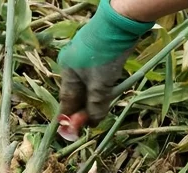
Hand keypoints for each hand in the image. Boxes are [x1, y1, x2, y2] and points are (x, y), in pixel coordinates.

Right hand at [57, 0, 153, 125]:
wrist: (120, 24)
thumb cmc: (105, 55)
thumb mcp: (100, 84)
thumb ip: (95, 105)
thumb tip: (92, 123)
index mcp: (67, 72)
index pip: (67, 101)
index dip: (69, 118)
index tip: (71, 132)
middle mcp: (72, 66)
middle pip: (76, 94)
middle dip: (83, 110)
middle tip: (91, 124)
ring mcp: (84, 60)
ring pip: (87, 86)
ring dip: (93, 100)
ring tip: (101, 111)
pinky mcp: (96, 56)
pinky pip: (94, 78)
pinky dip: (99, 89)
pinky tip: (106, 94)